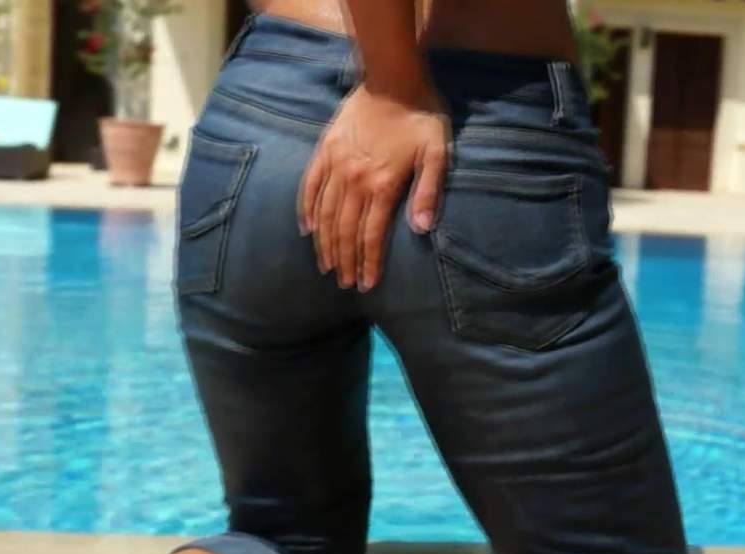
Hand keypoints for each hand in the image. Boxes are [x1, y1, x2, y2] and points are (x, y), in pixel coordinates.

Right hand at [298, 82, 450, 291]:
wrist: (392, 78)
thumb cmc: (422, 116)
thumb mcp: (438, 153)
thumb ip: (429, 192)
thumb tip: (422, 229)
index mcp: (381, 185)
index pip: (371, 235)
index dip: (368, 263)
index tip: (366, 285)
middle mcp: (353, 180)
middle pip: (344, 231)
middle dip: (345, 261)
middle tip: (345, 284)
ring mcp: (335, 166)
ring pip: (324, 214)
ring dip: (325, 244)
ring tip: (327, 266)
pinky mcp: (325, 151)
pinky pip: (310, 187)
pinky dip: (306, 211)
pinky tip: (306, 230)